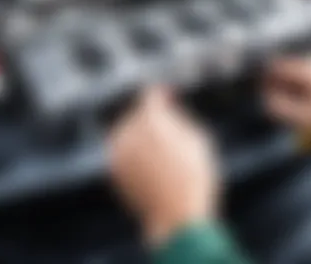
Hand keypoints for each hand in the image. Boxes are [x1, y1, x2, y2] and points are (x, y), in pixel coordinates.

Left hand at [109, 88, 218, 245]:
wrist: (177, 217)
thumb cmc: (194, 175)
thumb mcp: (196, 139)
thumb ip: (176, 119)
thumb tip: (164, 110)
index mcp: (151, 121)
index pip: (150, 97)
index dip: (159, 94)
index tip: (167, 94)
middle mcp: (130, 132)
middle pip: (137, 114)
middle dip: (149, 115)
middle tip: (166, 121)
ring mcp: (119, 151)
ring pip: (127, 131)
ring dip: (139, 132)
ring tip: (160, 145)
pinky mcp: (115, 169)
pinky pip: (123, 149)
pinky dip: (133, 149)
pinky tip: (150, 160)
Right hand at [265, 55, 310, 139]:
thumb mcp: (308, 119)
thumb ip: (281, 108)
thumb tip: (265, 99)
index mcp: (310, 69)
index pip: (277, 66)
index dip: (265, 78)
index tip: (257, 90)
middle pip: (292, 71)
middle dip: (283, 88)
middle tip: (280, 107)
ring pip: (305, 77)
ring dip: (299, 92)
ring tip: (303, 114)